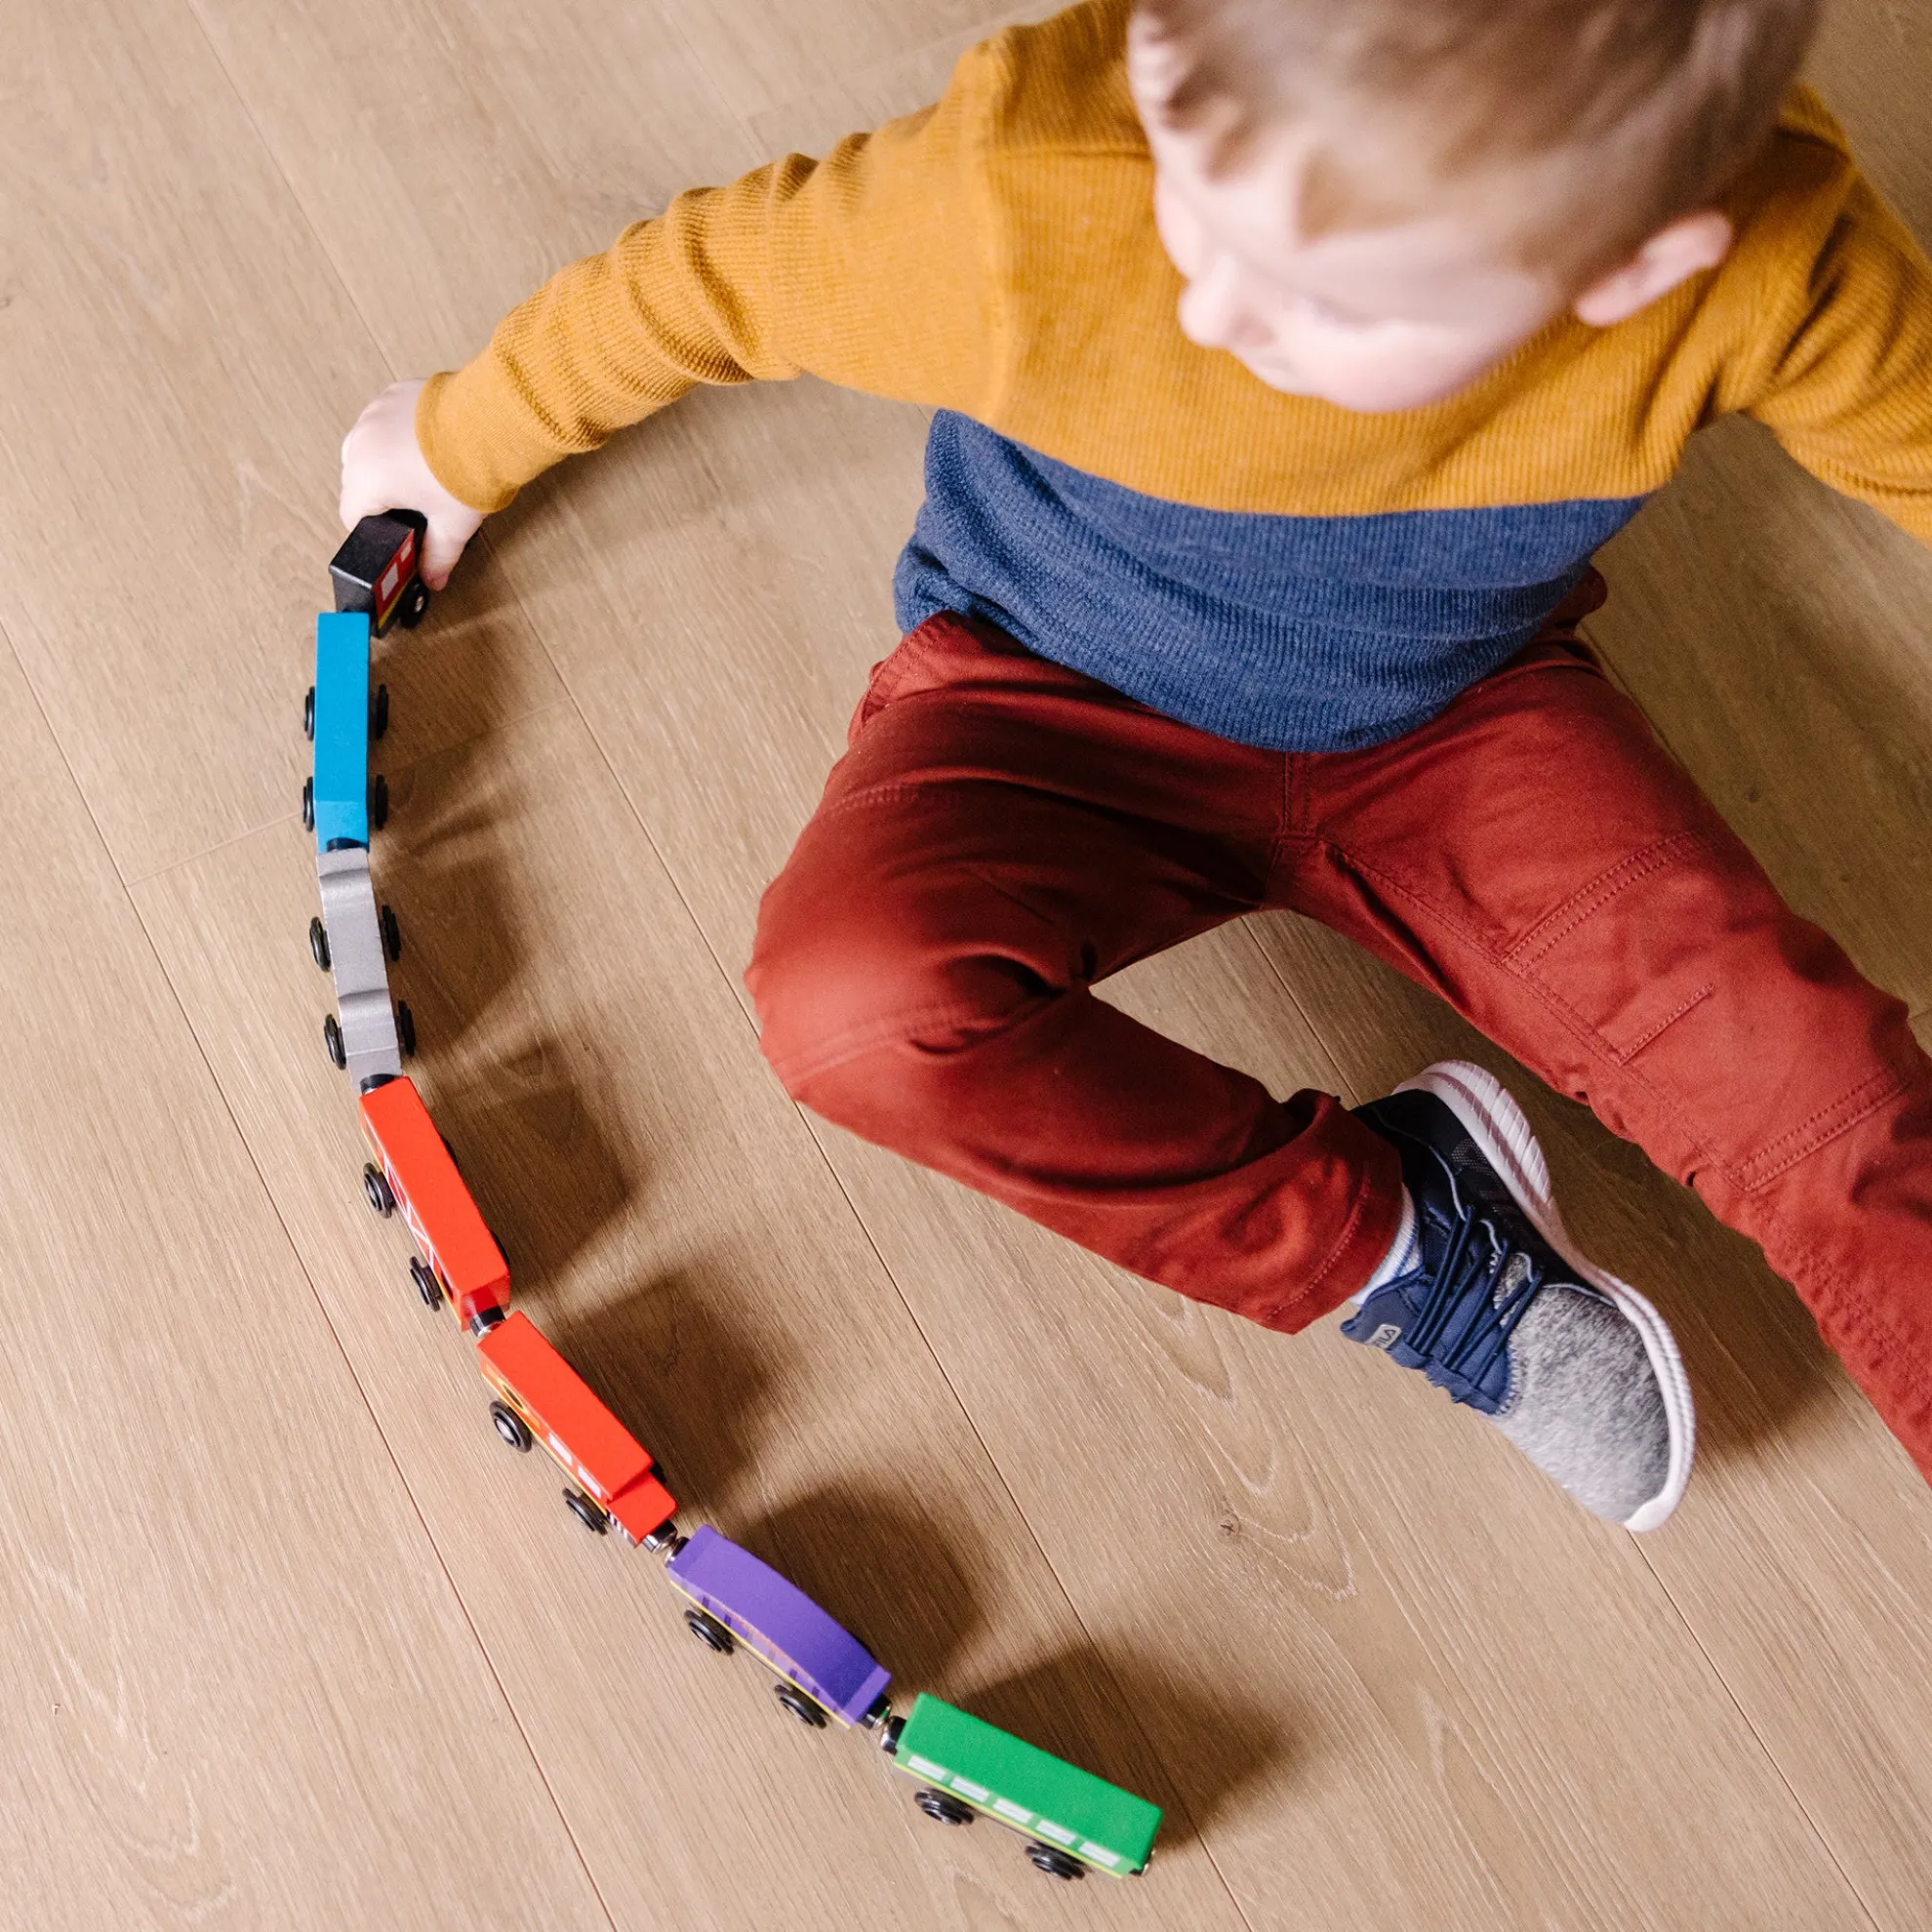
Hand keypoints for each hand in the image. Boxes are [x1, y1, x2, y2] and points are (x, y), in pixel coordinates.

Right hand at [339, 379, 482, 590]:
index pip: (352, 516)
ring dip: (384, 462)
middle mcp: (361, 444)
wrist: (491, 423)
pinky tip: (425, 443)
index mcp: (366, 480)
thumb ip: (437, 556)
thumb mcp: (453, 525)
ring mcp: (373, 414)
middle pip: (357, 481)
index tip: (394, 533)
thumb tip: (432, 579)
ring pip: (367, 448)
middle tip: (416, 504)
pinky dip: (396, 433)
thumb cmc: (468, 472)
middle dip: (381, 496)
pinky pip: (383, 420)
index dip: (373, 530)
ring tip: (422, 472)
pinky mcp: (391, 394)